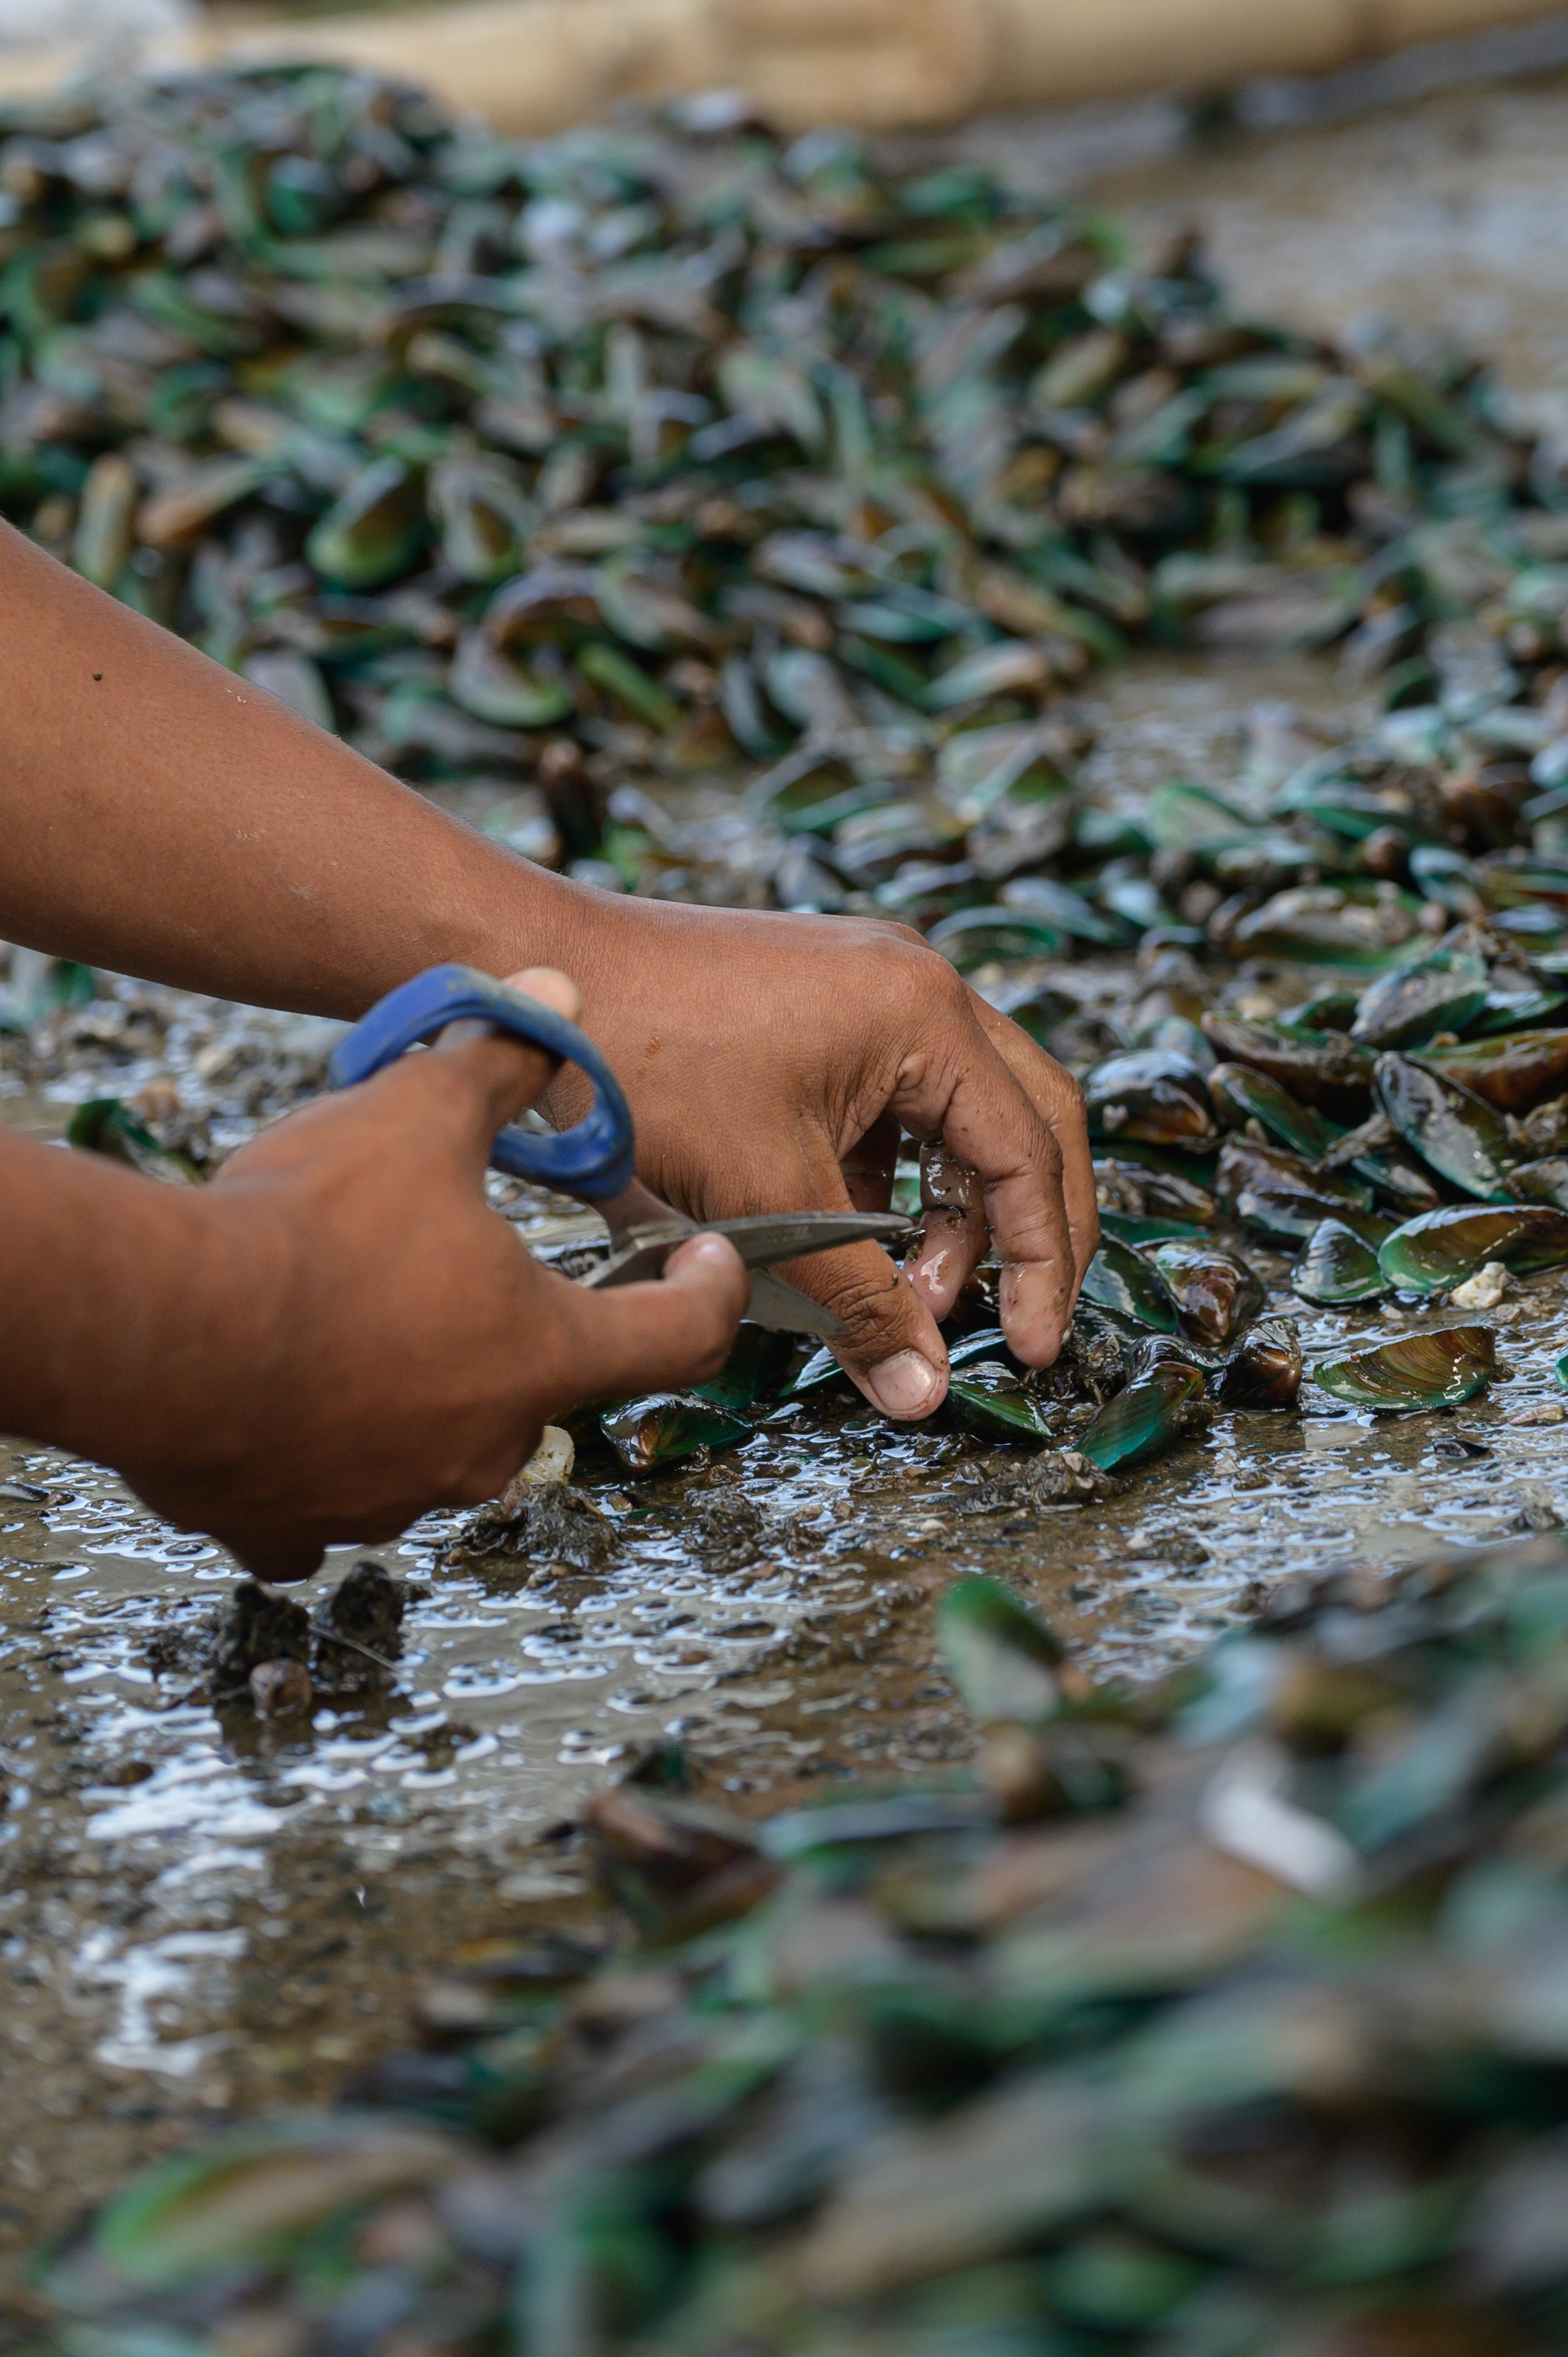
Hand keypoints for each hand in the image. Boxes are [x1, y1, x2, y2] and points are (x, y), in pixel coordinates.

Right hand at [115, 969, 746, 1580]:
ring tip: (349, 1310)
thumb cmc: (307, 1228)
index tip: (707, 1260)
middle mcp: (483, 1446)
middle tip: (457, 1259)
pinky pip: (320, 1502)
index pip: (681, 1336)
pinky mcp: (290, 1527)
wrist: (159, 1327)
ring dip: (409, 1385)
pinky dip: (311, 1457)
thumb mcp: (420, 1115)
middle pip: (537, 1385)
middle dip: (511, 1325)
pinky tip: (279, 1402)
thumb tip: (557, 999)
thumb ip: (500, 1063)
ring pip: (427, 1441)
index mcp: (540, 1353)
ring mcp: (388, 1500)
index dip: (710, 1290)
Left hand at [544, 900, 1096, 1419]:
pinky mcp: (815, 1007)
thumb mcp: (763, 1198)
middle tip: (1013, 1321)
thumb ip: (856, 1301)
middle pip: (1024, 1122)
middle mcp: (913, 984)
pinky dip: (884, 1179)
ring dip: (944, 1211)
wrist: (522, 978)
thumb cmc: (638, 1063)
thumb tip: (922, 1392)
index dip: (1042, 1261)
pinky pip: (888, 1103)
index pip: (1030, 1154)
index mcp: (924, 1014)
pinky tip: (839, 1238)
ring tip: (900, 1293)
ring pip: (956, 1117)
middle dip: (1023, 1231)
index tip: (1031, 1348)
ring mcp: (864, 986)